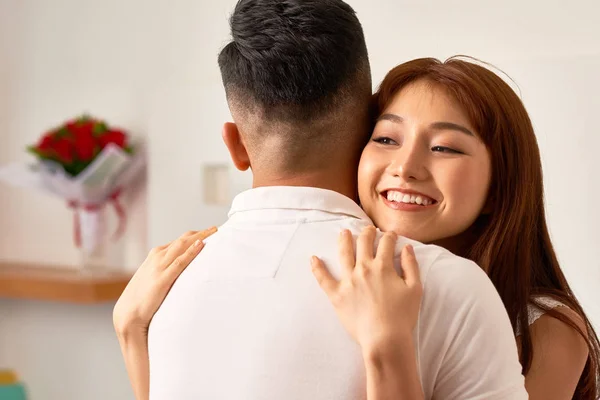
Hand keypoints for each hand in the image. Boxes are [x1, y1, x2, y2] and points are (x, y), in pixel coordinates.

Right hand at [113, 227, 216, 335]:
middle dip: (200, 232)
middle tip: (216, 228)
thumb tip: (181, 272)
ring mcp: (159, 267)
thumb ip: (166, 271)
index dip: (195, 235)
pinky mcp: (163, 279)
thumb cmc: (141, 298)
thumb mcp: (154, 279)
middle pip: (183, 240)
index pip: (179, 241)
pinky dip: (191, 252)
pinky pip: (180, 262)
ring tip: (214, 231)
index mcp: (155, 256)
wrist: (128, 314)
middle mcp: (157, 257)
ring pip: (183, 246)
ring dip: (199, 236)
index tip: (209, 232)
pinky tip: (201, 244)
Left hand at [311, 226, 421, 355]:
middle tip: (369, 230)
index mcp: (383, 267)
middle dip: (367, 233)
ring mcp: (348, 281)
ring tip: (344, 233)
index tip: (391, 235)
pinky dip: (317, 268)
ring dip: (344, 240)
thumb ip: (411, 266)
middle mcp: (364, 269)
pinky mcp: (336, 295)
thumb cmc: (402, 316)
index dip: (389, 236)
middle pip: (363, 243)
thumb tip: (407, 247)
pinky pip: (323, 279)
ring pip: (343, 254)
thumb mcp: (415, 289)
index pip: (386, 243)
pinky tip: (313, 258)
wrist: (384, 338)